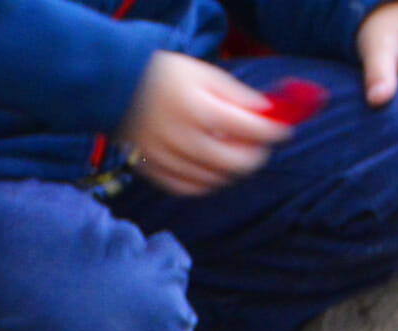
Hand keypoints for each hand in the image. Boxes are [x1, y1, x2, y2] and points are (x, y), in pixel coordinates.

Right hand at [121, 51, 291, 192]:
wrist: (115, 86)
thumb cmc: (166, 76)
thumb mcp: (206, 75)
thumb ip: (237, 96)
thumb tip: (267, 113)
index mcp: (198, 109)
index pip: (247, 128)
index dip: (271, 132)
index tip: (282, 131)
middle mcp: (182, 137)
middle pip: (231, 162)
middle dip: (254, 158)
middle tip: (260, 150)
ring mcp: (164, 157)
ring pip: (210, 179)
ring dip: (230, 172)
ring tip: (236, 159)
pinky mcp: (151, 169)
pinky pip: (184, 188)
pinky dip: (204, 185)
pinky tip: (212, 174)